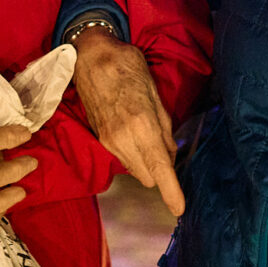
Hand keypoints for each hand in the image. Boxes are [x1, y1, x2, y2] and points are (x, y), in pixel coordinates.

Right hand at [70, 29, 184, 215]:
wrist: (89, 57)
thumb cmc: (126, 66)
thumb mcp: (153, 90)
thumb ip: (164, 126)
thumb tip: (170, 153)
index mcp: (142, 125)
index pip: (159, 168)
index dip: (171, 191)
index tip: (179, 209)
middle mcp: (123, 140)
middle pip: (148, 177)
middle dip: (160, 171)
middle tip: (165, 145)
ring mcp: (108, 142)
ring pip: (134, 170)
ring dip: (146, 163)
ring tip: (148, 133)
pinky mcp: (100, 140)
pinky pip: (123, 159)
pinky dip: (134, 154)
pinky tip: (134, 132)